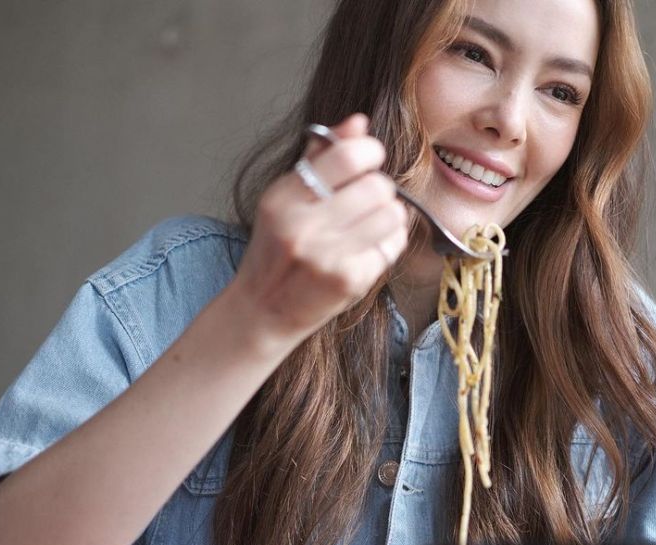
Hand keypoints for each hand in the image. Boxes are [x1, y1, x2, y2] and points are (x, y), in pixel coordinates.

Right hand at [231, 113, 408, 341]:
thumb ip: (321, 158)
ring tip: (367, 225)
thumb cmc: (276, 250)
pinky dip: (386, 245)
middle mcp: (302, 226)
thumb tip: (358, 122)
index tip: (367, 160)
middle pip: (378, 186)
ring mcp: (327, 257)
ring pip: (393, 214)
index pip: (348, 156)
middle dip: (380, 189)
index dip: (370, 152)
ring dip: (388, 216)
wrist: (262, 310)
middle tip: (366, 200)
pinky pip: (393, 246)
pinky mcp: (349, 281)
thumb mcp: (284, 199)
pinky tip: (366, 250)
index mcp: (284, 198)